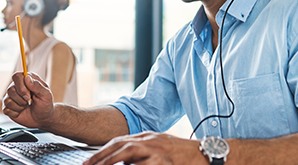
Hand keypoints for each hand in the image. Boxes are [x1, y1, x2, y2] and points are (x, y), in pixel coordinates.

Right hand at [2, 72, 54, 127]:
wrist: (42, 118)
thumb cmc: (45, 104)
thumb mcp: (46, 95)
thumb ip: (37, 86)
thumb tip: (27, 77)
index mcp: (27, 80)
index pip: (16, 76)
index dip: (20, 86)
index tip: (28, 95)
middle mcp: (17, 87)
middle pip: (10, 89)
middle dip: (21, 99)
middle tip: (30, 101)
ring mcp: (11, 97)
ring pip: (7, 100)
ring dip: (19, 106)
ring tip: (26, 106)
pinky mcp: (7, 107)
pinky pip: (6, 109)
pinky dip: (15, 113)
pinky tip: (21, 112)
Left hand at [83, 132, 205, 164]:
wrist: (208, 155)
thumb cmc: (186, 154)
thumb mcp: (162, 148)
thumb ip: (144, 152)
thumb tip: (126, 161)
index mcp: (149, 136)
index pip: (120, 140)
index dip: (104, 150)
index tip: (90, 160)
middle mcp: (151, 140)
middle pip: (120, 144)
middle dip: (101, 156)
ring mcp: (157, 149)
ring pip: (127, 152)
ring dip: (110, 160)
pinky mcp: (164, 160)